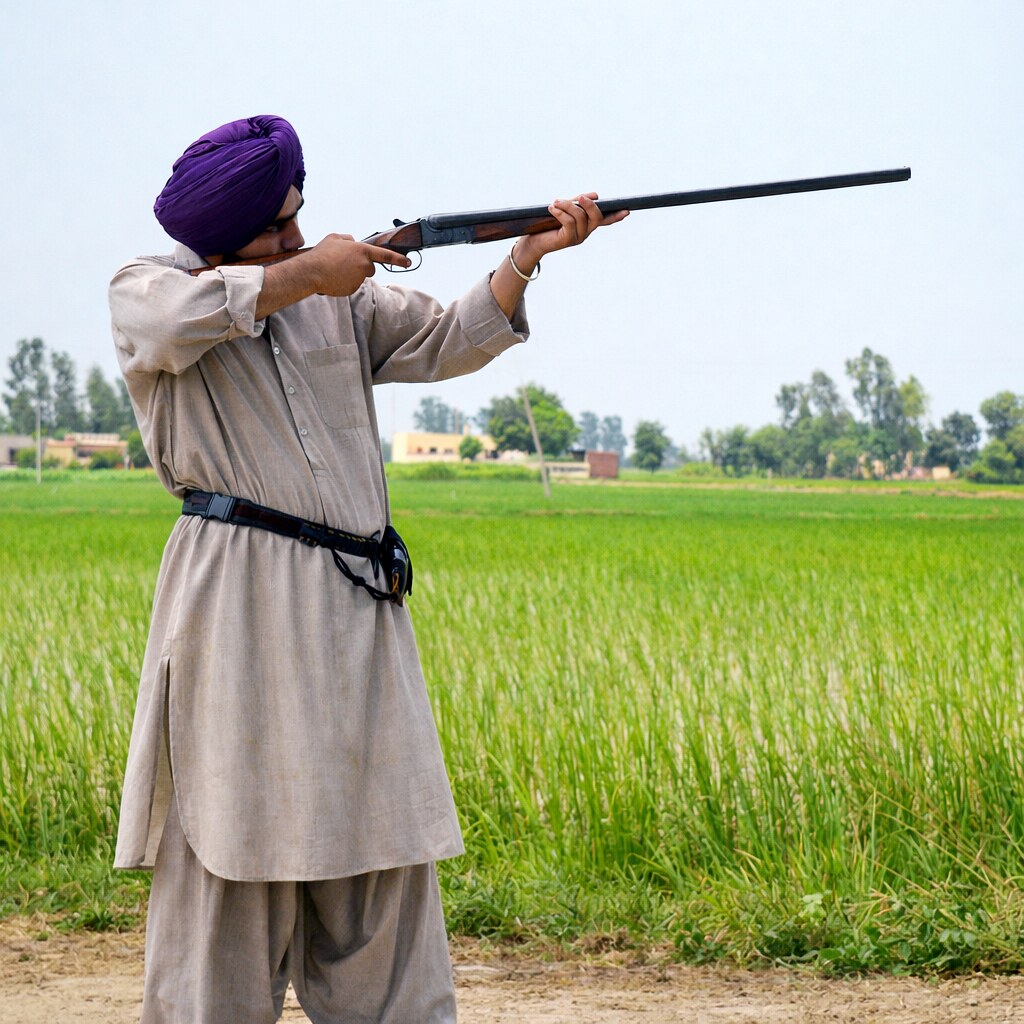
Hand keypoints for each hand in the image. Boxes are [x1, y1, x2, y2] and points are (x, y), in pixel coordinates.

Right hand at [305, 234, 411, 295]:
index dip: (398, 259)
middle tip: (343, 264)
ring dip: (350, 274)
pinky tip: (334, 278)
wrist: (312, 272)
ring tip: (334, 270)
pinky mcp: (353, 289)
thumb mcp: (334, 238)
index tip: (408, 262)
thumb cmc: (322, 253)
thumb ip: (347, 239)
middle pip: (370, 268)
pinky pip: (351, 285)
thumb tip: (353, 241)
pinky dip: (344, 283)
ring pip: (359, 277)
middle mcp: (364, 265)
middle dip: (361, 267)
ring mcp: (359, 279)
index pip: (385, 255)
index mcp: (362, 251)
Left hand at [512, 193, 628, 267]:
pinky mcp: (567, 240)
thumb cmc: (547, 223)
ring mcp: (578, 237)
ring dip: (567, 206)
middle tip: (580, 197)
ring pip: (580, 217)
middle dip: (589, 205)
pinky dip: (560, 212)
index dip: (616, 216)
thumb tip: (595, 195)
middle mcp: (585, 232)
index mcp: (587, 224)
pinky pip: (569, 222)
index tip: (627, 211)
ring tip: (555, 202)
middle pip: (596, 217)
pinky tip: (552, 208)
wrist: (532, 240)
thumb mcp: (564, 208)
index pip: (604, 220)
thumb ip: (577, 202)